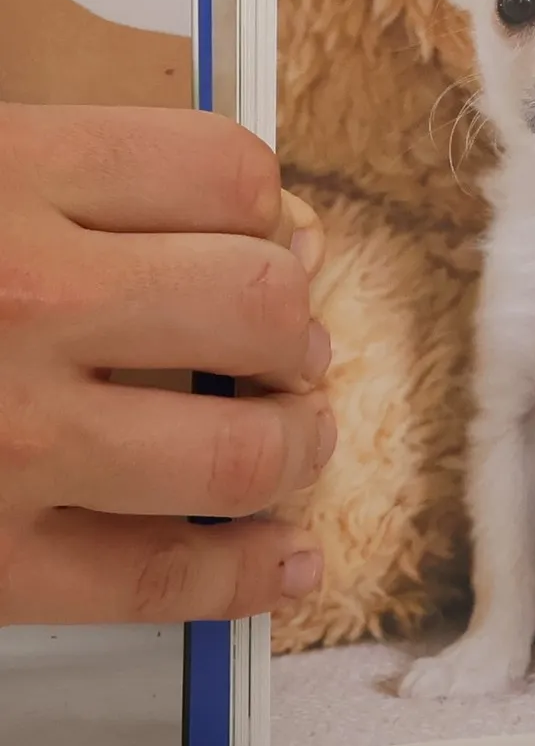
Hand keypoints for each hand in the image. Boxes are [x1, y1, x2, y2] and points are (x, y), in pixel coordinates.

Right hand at [0, 106, 332, 623]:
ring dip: (295, 445)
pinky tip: (284, 561)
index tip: (272, 239)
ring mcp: (8, 438)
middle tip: (290, 349)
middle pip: (257, 304)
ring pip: (238, 446)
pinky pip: (155, 574)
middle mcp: (22, 298)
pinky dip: (246, 575)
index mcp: (3, 177)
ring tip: (294, 439)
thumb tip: (266, 225)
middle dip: (294, 329)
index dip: (269, 209)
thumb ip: (75, 180)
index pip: (223, 171)